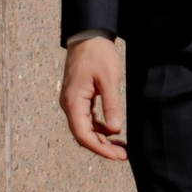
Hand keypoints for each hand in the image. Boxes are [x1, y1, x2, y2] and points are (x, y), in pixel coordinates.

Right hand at [59, 36, 127, 160]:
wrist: (88, 35)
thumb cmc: (97, 54)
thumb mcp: (109, 79)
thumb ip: (111, 105)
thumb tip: (115, 129)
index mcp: (73, 101)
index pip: (83, 134)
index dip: (100, 148)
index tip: (116, 155)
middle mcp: (69, 104)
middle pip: (83, 134)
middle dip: (102, 147)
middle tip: (123, 155)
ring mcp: (72, 101)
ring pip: (85, 128)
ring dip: (101, 138)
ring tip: (120, 146)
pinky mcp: (78, 98)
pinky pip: (87, 119)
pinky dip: (99, 127)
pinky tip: (113, 130)